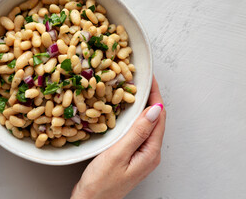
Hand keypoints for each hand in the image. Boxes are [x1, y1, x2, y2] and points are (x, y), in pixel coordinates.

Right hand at [71, 76, 165, 198]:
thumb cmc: (101, 183)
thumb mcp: (119, 155)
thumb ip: (137, 133)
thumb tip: (154, 110)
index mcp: (150, 152)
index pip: (159, 116)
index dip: (155, 94)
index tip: (149, 78)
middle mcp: (149, 153)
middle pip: (155, 119)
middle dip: (150, 98)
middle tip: (141, 80)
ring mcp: (141, 155)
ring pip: (146, 124)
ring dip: (142, 106)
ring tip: (134, 91)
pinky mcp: (132, 155)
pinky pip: (138, 131)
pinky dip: (134, 117)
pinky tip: (125, 112)